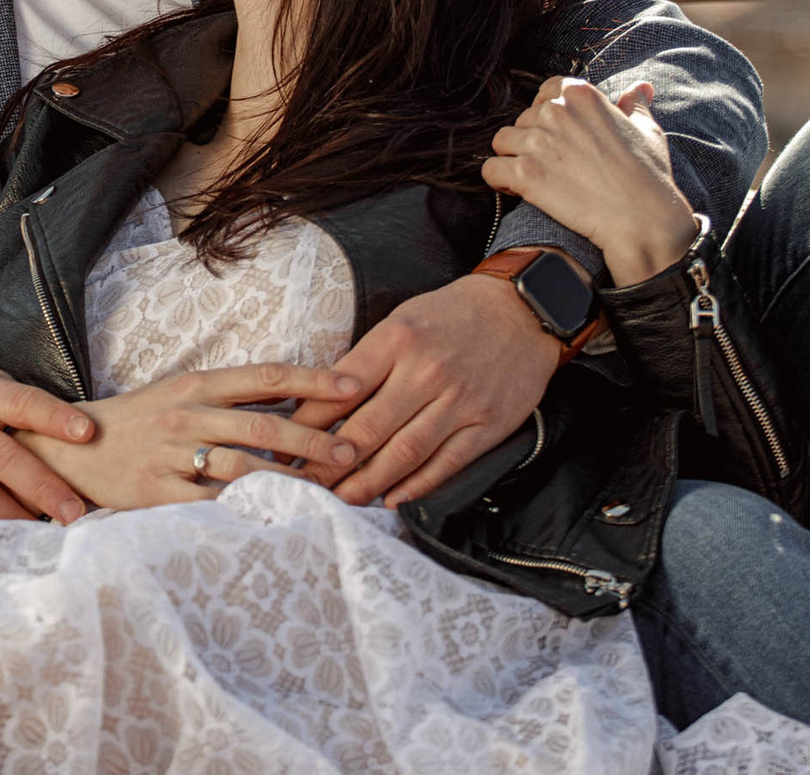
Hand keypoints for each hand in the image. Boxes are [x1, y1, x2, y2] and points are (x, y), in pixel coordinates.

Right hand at [0, 345, 95, 523]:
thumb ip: (1, 397)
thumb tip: (59, 424)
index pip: (18, 399)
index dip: (54, 416)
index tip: (88, 434)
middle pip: (2, 457)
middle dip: (44, 487)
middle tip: (77, 512)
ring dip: (15, 516)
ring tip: (46, 530)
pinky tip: (1, 539)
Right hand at [19, 362, 362, 512]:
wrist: (68, 447)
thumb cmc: (135, 422)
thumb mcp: (178, 395)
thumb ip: (228, 398)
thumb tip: (292, 400)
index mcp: (197, 384)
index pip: (266, 376)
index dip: (314, 378)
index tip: (356, 384)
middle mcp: (187, 414)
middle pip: (263, 424)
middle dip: (313, 439)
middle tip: (351, 450)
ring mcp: (171, 454)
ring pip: (243, 467)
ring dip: (289, 480)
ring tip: (325, 492)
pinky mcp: (156, 491)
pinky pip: (210, 503)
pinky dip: (245, 509)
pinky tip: (273, 517)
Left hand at [289, 277, 556, 506]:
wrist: (524, 310)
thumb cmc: (453, 314)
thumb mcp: (403, 320)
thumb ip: (368, 359)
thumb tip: (323, 400)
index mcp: (398, 340)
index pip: (341, 388)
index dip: (309, 422)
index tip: (285, 443)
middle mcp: (427, 371)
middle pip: (369, 428)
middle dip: (330, 463)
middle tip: (304, 484)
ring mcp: (460, 401)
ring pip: (405, 452)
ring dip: (368, 482)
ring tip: (341, 500)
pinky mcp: (488, 425)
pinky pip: (446, 463)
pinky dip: (417, 485)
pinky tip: (392, 498)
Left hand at [481, 78, 696, 286]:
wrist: (643, 220)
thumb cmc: (648, 177)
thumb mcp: (647, 130)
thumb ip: (634, 104)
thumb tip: (640, 87)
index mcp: (580, 94)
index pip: (544, 93)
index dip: (547, 117)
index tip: (560, 139)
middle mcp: (554, 111)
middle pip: (522, 120)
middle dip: (532, 142)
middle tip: (555, 168)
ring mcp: (537, 141)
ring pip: (502, 142)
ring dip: (513, 159)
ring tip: (534, 179)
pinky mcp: (524, 173)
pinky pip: (490, 170)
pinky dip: (499, 182)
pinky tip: (517, 191)